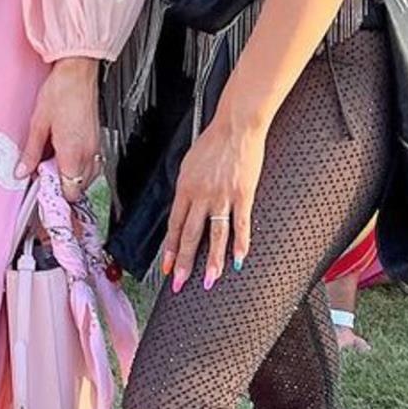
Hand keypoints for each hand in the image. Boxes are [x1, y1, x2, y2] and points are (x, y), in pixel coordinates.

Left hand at [17, 56, 98, 199]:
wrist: (78, 72)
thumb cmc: (61, 92)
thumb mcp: (38, 124)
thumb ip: (31, 152)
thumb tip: (22, 170)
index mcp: (72, 153)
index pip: (70, 191)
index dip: (56, 195)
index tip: (42, 189)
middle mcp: (88, 153)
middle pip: (79, 188)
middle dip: (62, 186)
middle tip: (44, 176)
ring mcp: (95, 147)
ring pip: (87, 178)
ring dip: (71, 177)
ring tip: (54, 164)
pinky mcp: (98, 139)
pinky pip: (92, 164)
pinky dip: (80, 167)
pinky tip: (66, 155)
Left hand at [162, 106, 267, 291]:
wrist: (235, 126)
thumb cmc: (213, 141)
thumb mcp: (189, 164)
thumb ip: (187, 188)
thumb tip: (184, 206)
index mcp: (185, 188)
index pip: (174, 225)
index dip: (169, 249)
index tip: (165, 267)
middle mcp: (201, 195)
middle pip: (190, 235)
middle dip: (183, 263)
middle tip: (179, 282)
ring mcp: (222, 197)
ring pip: (214, 235)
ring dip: (211, 261)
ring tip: (210, 281)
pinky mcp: (242, 195)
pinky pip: (241, 224)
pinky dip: (240, 244)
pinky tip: (239, 260)